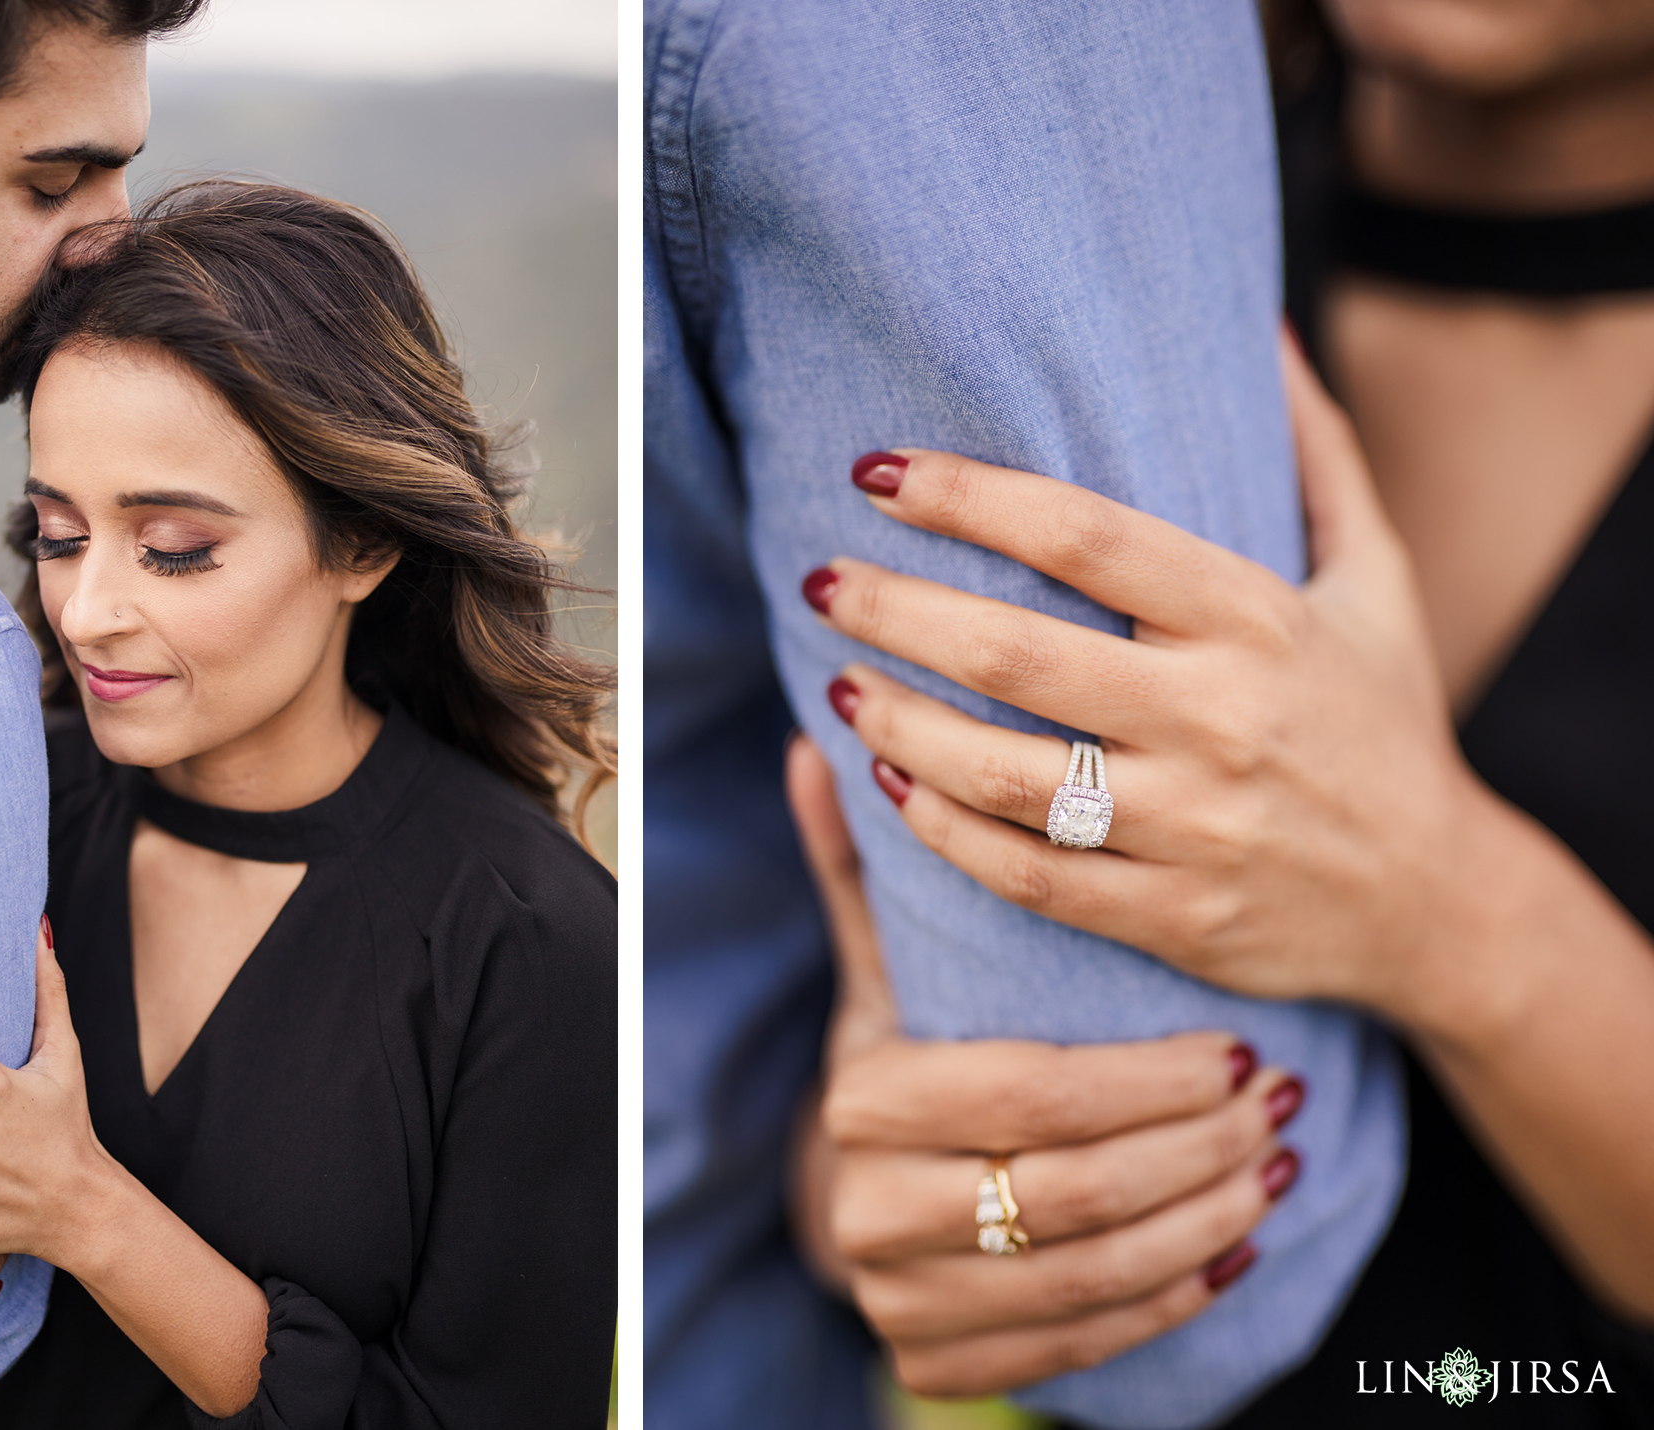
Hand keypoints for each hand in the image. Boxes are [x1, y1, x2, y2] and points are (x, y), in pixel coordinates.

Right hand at [786, 737, 1302, 1397]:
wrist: (862, 1202)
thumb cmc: (903, 1062)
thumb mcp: (885, 975)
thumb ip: (865, 869)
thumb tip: (821, 739)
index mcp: (864, 1103)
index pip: (1025, 1092)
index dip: (1144, 1079)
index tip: (1236, 1048)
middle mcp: (871, 1209)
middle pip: (1069, 1188)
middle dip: (1195, 1148)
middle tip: (1281, 1103)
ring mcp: (907, 1300)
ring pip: (1093, 1273)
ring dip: (1207, 1219)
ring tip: (1281, 1163)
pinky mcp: (946, 1364)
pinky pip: (1086, 1343)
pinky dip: (1175, 1296)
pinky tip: (1242, 1246)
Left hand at [805, 333, 1502, 1022]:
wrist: (1440, 904)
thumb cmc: (1384, 718)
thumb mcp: (1375, 577)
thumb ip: (1314, 453)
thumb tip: (1258, 328)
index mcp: (1257, 621)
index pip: (1082, 535)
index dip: (964, 496)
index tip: (875, 471)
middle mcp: (1221, 720)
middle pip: (1014, 656)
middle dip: (893, 610)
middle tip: (819, 580)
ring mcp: (1193, 827)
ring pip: (1003, 774)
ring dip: (897, 724)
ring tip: (836, 681)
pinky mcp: (1171, 918)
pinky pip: (1027, 874)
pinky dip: (941, 829)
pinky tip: (887, 782)